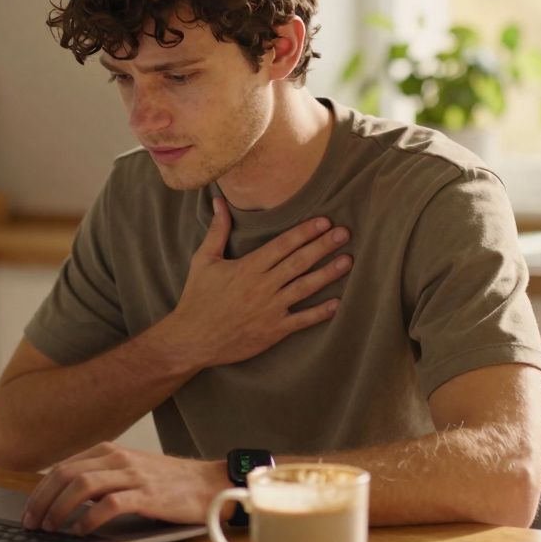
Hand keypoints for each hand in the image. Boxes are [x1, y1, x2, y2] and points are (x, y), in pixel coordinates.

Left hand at [21, 442, 226, 534]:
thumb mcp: (129, 470)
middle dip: (43, 500)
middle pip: (67, 474)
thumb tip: (65, 496)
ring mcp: (133, 475)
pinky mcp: (147, 495)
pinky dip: (89, 519)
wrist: (208, 483)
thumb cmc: (168, 481)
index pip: (63, 467)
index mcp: (110, 451)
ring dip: (60, 509)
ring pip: (82, 486)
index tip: (30, 510)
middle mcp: (118, 458)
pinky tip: (81, 530)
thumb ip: (101, 476)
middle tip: (33, 523)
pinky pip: (109, 504)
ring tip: (52, 527)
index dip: (40, 490)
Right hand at [157, 196, 350, 370]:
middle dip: (322, 246)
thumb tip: (218, 202)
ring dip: (328, 274)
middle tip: (344, 233)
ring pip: (304, 288)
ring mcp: (270, 309)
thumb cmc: (197, 298)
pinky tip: (337, 303)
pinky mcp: (273, 331)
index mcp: (247, 268)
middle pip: (298, 262)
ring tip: (347, 260)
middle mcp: (262, 286)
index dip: (304, 232)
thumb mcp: (203, 261)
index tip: (323, 221)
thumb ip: (217, 231)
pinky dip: (320, 313)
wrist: (192, 339)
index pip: (282, 245)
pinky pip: (301, 321)